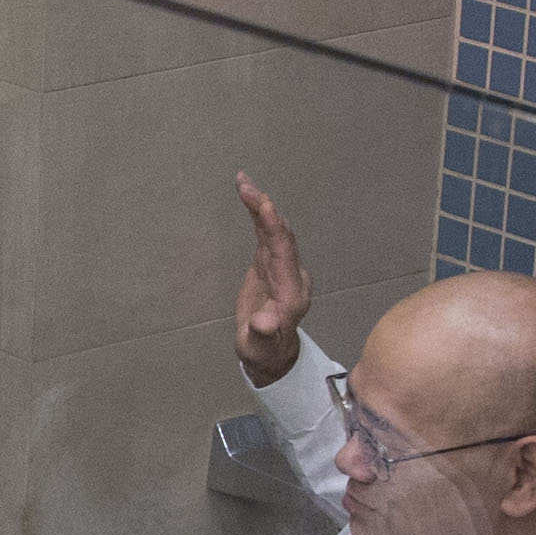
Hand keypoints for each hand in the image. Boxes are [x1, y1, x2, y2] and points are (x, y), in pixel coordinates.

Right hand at [234, 173, 312, 384]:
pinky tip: (248, 197)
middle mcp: (292, 274)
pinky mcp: (271, 264)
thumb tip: (264, 322)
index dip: (275, 229)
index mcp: (291, 292)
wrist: (270, 352)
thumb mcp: (259, 347)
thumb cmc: (263, 351)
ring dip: (260, 206)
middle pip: (281, 235)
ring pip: (274, 231)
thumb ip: (263, 333)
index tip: (264, 205)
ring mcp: (283, 267)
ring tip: (243, 182)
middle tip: (245, 184)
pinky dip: (257, 215)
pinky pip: (266, 234)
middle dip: (265, 209)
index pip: (284, 254)